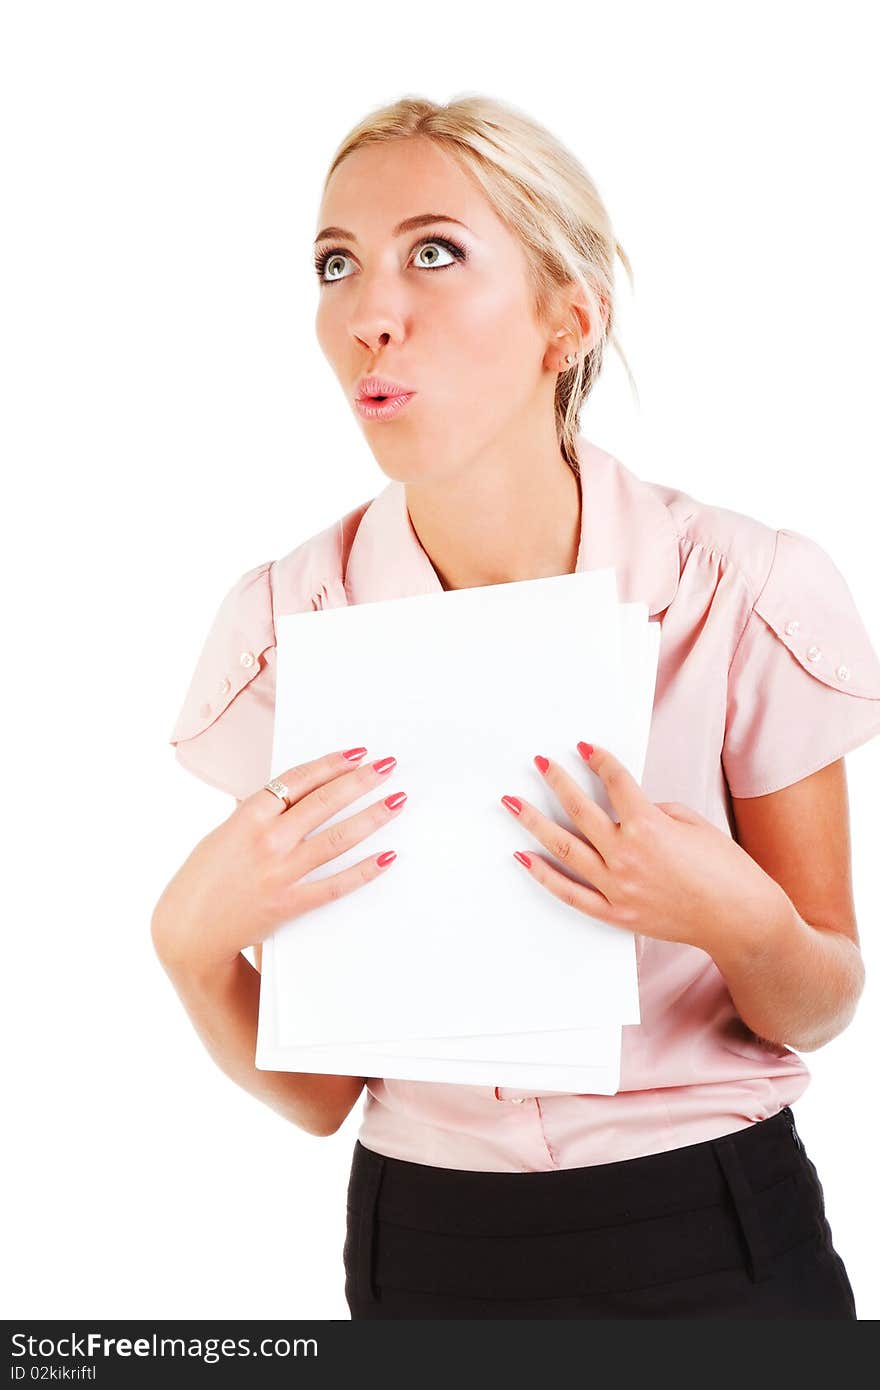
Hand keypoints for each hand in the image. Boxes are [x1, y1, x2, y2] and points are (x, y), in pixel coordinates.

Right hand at [151, 747, 405, 973]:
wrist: (189, 929)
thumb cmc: (205, 877)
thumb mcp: (225, 833)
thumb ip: (257, 813)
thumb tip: (291, 791)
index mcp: (248, 816)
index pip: (299, 779)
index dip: (332, 763)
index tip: (358, 753)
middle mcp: (268, 840)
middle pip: (325, 802)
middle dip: (361, 781)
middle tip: (388, 767)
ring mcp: (281, 872)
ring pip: (338, 838)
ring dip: (372, 817)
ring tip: (396, 801)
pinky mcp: (290, 903)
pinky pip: (336, 884)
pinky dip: (364, 870)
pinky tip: (387, 856)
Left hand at [500, 742, 787, 952]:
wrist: (741, 919)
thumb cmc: (725, 869)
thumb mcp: (692, 823)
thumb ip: (653, 812)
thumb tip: (625, 811)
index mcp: (649, 827)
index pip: (615, 782)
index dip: (599, 759)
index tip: (584, 746)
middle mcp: (626, 855)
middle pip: (580, 810)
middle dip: (557, 781)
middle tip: (539, 762)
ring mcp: (618, 888)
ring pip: (565, 848)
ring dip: (534, 822)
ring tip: (512, 803)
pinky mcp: (616, 914)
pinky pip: (570, 894)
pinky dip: (544, 876)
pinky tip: (522, 857)